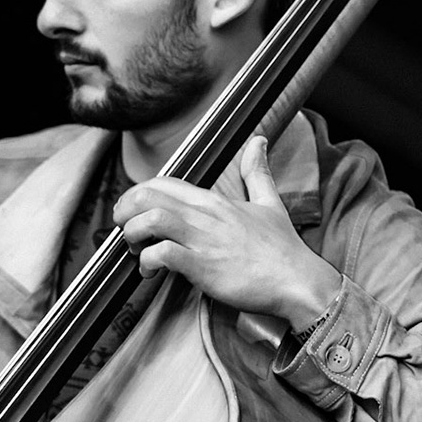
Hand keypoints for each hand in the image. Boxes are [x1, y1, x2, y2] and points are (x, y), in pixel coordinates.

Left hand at [114, 135, 340, 327]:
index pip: (163, 183)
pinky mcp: (203, 266)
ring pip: (149, 220)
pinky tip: (150, 271)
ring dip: (132, 235)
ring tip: (135, 250)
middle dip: (125, 212)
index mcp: (214, 201)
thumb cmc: (283, 249)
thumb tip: (259, 141)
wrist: (297, 281)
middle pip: (148, 196)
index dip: (139, 193)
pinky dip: (147, 262)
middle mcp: (205, 215)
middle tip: (124, 229)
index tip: (134, 210)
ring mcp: (203, 240)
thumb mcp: (270, 203)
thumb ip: (257, 172)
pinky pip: (162, 254)